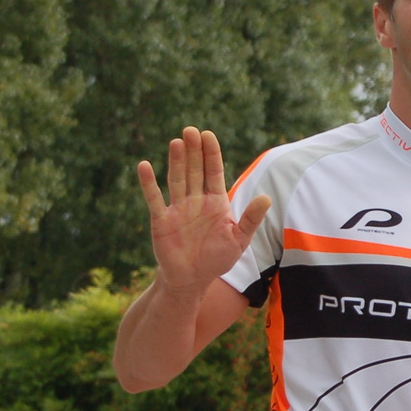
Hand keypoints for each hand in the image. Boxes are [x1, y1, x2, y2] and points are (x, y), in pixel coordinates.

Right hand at [137, 127, 270, 296]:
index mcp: (215, 202)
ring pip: (177, 180)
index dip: (210, 153)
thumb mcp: (239, 240)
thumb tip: (266, 198)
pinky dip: (149, 184)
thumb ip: (251, 219)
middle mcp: (195, 201)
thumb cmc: (217, 259)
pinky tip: (144, 166)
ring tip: (176, 142)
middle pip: (194, 170)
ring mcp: (177, 209)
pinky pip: (154, 199)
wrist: (192, 280)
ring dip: (176, 162)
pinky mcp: (161, 221)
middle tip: (190, 130)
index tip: (207, 134)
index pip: (213, 171)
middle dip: (193, 151)